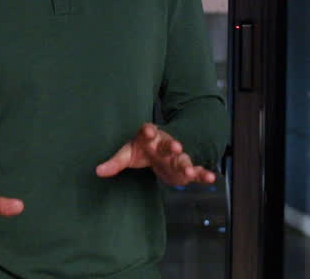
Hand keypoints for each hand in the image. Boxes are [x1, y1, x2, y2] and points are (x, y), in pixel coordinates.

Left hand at [95, 123, 216, 186]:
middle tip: (176, 146)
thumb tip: (98, 171)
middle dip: (173, 145)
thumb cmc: (141, 150)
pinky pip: (197, 171)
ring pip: (184, 159)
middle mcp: (165, 145)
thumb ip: (114, 162)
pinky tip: (212, 178)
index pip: (147, 132)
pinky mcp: (186, 168)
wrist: (160, 151)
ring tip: (190, 170)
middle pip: (169, 144)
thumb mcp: (127, 155)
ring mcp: (177, 156)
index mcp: (149, 138)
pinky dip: (204, 175)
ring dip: (187, 164)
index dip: (148, 131)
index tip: (148, 130)